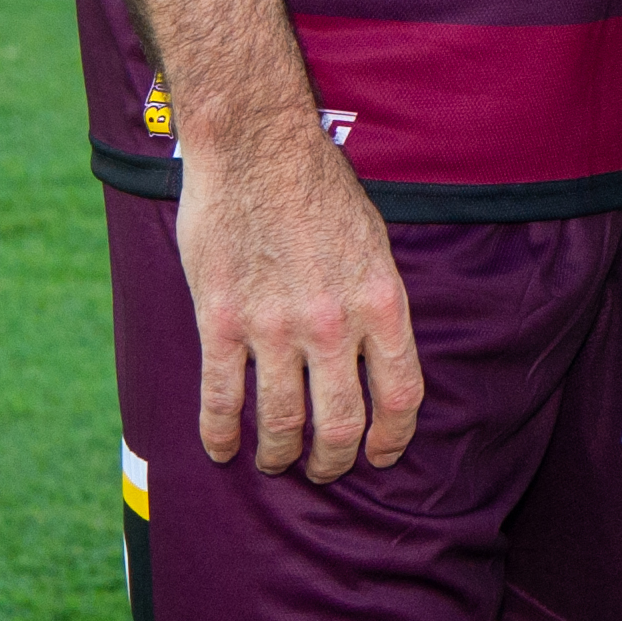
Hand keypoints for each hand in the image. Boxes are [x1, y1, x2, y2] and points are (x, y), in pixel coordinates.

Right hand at [174, 119, 422, 480]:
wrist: (257, 151)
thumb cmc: (321, 192)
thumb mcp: (375, 244)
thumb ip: (374, 302)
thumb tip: (376, 355)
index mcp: (380, 301)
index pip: (400, 394)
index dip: (393, 438)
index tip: (382, 456)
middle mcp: (333, 322)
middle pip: (341, 423)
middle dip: (333, 460)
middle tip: (323, 469)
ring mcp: (275, 326)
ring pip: (281, 422)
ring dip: (279, 455)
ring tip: (276, 463)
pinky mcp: (222, 322)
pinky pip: (221, 398)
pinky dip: (221, 435)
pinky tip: (222, 449)